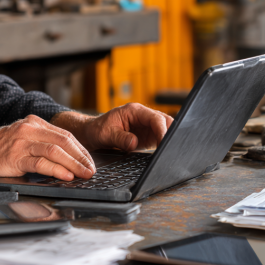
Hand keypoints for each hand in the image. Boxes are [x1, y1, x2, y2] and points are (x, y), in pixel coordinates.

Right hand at [0, 115, 95, 181]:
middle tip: (91, 169)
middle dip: (81, 157)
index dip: (81, 150)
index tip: (90, 161)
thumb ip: (43, 143)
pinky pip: (41, 163)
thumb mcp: (23, 139)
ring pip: (55, 151)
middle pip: (64, 141)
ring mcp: (22, 142)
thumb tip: (69, 157)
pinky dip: (56, 170)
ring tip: (84, 174)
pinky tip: (66, 175)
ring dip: (73, 164)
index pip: (65, 135)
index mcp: (34, 122)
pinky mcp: (15, 156)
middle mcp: (29, 128)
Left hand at [53, 103, 173, 151]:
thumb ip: (120, 138)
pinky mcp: (148, 135)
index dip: (162, 130)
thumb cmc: (98, 130)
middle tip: (170, 149)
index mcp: (134, 111)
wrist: (93, 133)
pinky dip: (164, 145)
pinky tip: (163, 153)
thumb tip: (133, 143)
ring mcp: (147, 125)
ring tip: (168, 152)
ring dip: (168, 139)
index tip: (163, 143)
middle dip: (170, 134)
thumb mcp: (106, 134)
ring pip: (166, 129)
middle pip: (165, 121)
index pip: (155, 118)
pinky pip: (160, 138)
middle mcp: (143, 116)